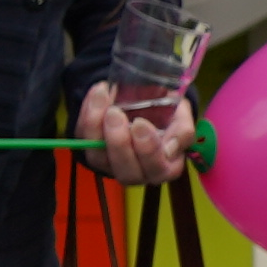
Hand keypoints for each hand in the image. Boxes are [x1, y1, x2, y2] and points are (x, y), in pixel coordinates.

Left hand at [77, 79, 192, 186]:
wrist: (148, 104)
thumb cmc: (169, 117)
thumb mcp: (182, 119)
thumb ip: (182, 131)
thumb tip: (170, 145)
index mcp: (164, 168)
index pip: (155, 168)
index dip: (147, 149)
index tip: (140, 123)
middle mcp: (136, 173)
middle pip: (124, 170)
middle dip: (118, 142)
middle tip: (115, 113)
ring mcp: (110, 165)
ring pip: (97, 157)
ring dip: (96, 128)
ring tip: (102, 101)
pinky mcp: (91, 151)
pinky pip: (83, 139)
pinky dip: (87, 115)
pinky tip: (98, 94)